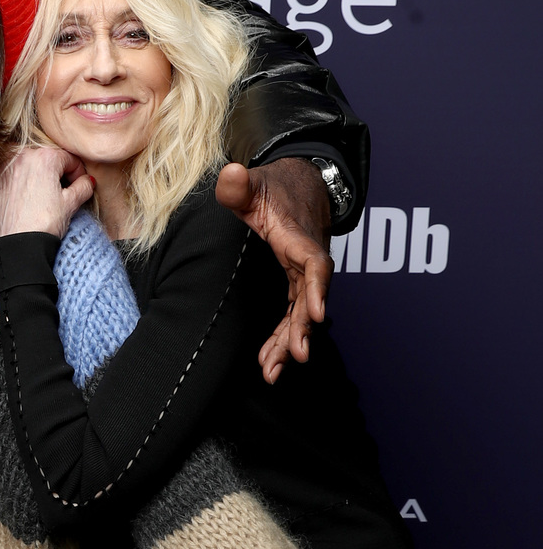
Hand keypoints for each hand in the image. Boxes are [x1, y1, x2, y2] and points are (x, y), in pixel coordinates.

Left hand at [0, 144, 95, 240]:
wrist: (18, 246)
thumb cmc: (43, 225)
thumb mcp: (71, 204)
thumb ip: (84, 187)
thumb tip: (87, 181)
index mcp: (44, 157)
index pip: (69, 158)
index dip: (78, 174)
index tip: (78, 187)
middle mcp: (23, 156)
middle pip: (49, 159)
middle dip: (58, 174)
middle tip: (62, 194)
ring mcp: (6, 167)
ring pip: (31, 165)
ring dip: (40, 176)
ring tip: (44, 198)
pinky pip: (14, 173)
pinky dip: (22, 181)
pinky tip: (27, 198)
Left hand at [215, 157, 332, 383]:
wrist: (300, 185)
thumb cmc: (276, 187)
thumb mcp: (255, 182)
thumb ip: (239, 184)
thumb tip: (231, 175)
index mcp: (299, 238)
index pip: (315, 264)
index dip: (318, 288)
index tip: (318, 313)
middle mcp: (307, 260)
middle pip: (310, 299)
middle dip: (302, 329)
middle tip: (294, 357)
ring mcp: (304, 274)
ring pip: (301, 312)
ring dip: (289, 342)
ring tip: (273, 372)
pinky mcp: (297, 282)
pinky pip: (293, 313)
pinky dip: (283, 338)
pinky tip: (270, 362)